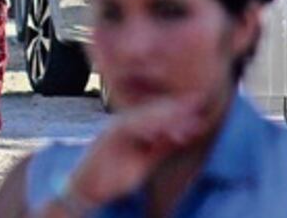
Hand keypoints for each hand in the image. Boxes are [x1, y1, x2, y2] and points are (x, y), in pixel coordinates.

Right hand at [58, 95, 207, 208]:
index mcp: (133, 126)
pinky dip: (145, 125)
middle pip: (153, 110)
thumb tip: (182, 136)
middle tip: (198, 100)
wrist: (87, 187)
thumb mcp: (146, 160)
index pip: (158, 113)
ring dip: (165, 114)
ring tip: (185, 112)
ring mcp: (116, 128)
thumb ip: (161, 147)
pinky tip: (160, 127)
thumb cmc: (115, 175)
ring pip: (144, 116)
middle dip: (176, 105)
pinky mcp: (109, 136)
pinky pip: (130, 126)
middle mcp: (124, 122)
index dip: (178, 107)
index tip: (198, 103)